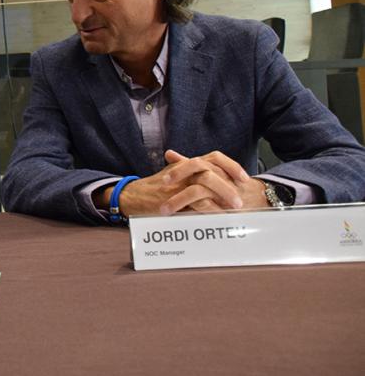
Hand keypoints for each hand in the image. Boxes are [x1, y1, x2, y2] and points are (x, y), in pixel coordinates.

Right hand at [107, 150, 255, 216]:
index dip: (232, 166)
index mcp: (188, 164)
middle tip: (240, 201)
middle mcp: (183, 171)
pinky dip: (208, 210)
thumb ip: (195, 176)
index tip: (245, 179)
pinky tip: (218, 218)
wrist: (132, 196)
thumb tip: (221, 183)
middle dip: (229, 186)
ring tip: (233, 210)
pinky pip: (193, 202)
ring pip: (204, 185)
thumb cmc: (155, 189)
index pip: (214, 157)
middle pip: (211, 171)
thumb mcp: (176, 177)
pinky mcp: (170, 198)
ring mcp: (177, 184)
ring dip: (221, 197)